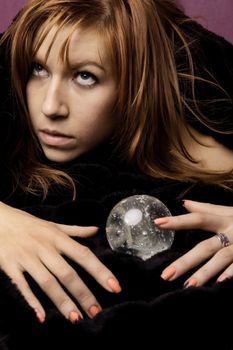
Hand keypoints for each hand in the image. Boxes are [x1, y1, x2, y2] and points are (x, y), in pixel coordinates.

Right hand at [0, 202, 120, 321]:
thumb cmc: (27, 223)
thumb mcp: (52, 224)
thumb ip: (75, 230)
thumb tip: (96, 230)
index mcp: (57, 237)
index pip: (83, 255)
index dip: (100, 271)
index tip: (114, 286)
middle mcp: (44, 247)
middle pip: (67, 273)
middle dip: (83, 294)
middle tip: (96, 311)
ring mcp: (27, 257)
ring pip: (48, 282)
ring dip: (62, 301)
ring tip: (75, 318)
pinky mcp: (10, 265)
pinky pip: (23, 285)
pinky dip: (32, 301)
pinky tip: (42, 316)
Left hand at [155, 200, 232, 286]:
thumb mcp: (229, 210)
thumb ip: (207, 208)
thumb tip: (185, 204)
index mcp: (224, 218)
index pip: (198, 218)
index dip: (178, 221)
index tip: (157, 223)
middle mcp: (232, 231)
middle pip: (205, 247)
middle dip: (185, 261)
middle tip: (165, 275)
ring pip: (221, 260)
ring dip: (205, 273)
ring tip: (188, 286)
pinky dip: (231, 274)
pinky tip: (219, 284)